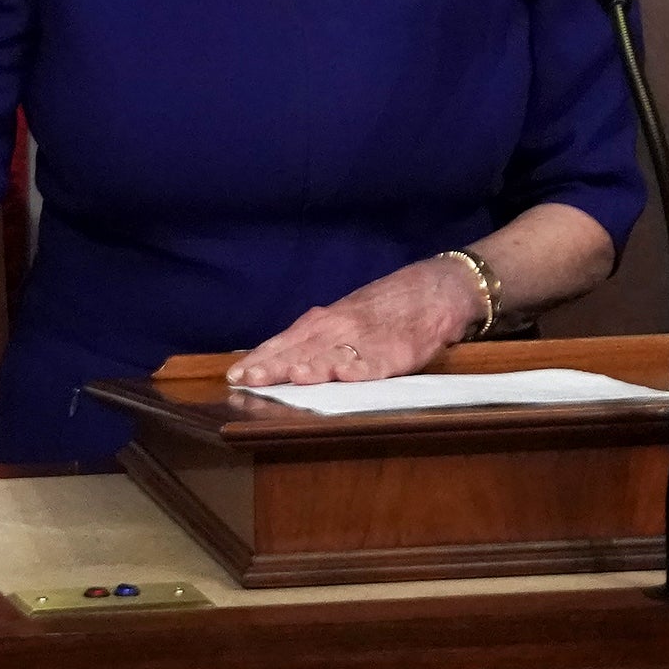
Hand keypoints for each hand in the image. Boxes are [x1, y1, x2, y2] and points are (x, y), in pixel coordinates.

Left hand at [227, 256, 480, 387]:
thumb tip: (274, 360)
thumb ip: (313, 337)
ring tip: (292, 377)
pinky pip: (376, 362)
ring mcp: (368, 339)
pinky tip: (346, 375)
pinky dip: (361, 368)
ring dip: (313, 366)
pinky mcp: (397, 351)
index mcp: (324, 320)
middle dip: (275, 365)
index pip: (285, 340)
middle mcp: (340, 327)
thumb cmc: (382, 307)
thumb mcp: (342, 316)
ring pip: (335, 354)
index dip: (260, 357)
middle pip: (303, 349)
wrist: (434, 289)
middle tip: (248, 380)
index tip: (234, 375)